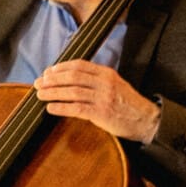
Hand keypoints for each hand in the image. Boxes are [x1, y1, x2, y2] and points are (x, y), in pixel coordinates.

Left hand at [35, 60, 160, 141]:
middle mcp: (105, 83)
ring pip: (72, 91)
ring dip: (52, 93)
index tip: (48, 72)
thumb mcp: (114, 84)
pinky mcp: (101, 113)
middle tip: (38, 83)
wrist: (147, 120)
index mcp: (107, 73)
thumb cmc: (127, 104)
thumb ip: (95, 79)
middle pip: (72, 77)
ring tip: (40, 95)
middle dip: (52, 79)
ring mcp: (103, 98)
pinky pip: (76, 108)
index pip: (79, 65)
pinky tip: (50, 108)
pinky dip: (61, 107)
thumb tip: (69, 79)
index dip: (60, 68)